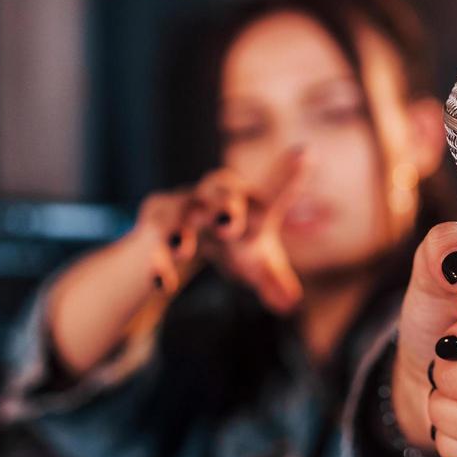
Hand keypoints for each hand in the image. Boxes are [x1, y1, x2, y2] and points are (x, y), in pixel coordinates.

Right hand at [133, 147, 307, 313]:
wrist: (178, 236)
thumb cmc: (228, 244)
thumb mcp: (254, 263)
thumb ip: (272, 279)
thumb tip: (290, 303)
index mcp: (246, 201)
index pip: (271, 190)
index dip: (288, 176)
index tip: (305, 154)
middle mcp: (212, 197)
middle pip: (219, 192)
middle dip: (224, 205)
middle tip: (229, 224)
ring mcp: (178, 208)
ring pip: (177, 212)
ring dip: (181, 228)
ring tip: (185, 249)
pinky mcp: (152, 226)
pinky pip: (152, 243)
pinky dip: (157, 263)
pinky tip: (164, 284)